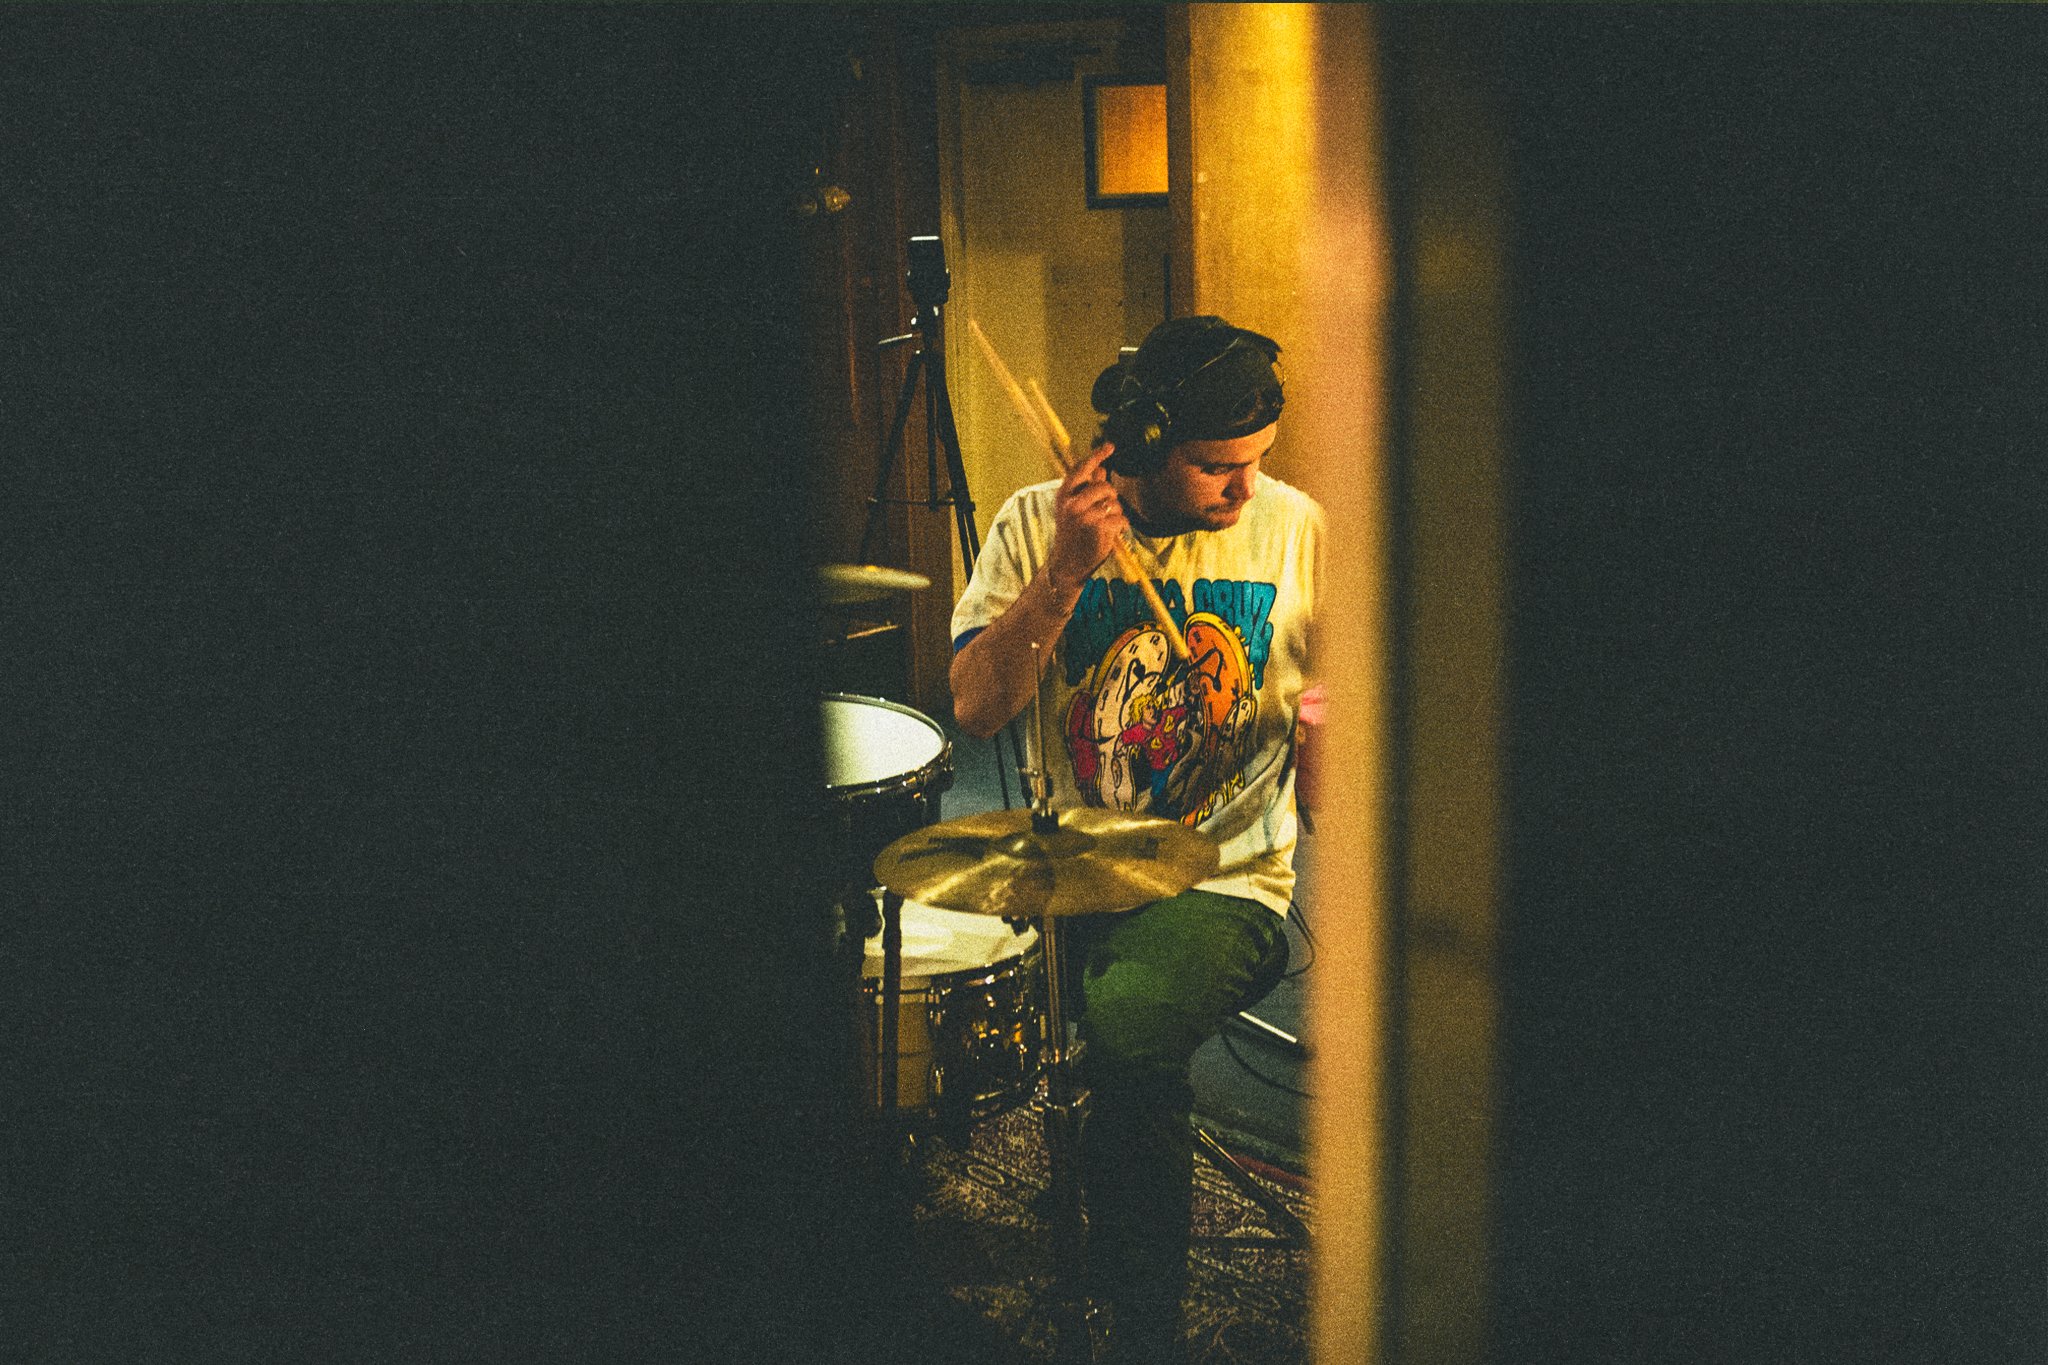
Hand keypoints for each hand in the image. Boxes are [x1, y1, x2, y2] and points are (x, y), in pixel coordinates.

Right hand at [1046, 441, 1127, 592]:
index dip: (1096, 455)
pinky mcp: (1097, 527)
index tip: (1111, 446)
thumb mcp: (1074, 509)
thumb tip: (1101, 469)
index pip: (1081, 469)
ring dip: (1116, 514)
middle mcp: (1071, 502)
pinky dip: (1121, 526)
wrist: (1066, 565)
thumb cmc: (1073, 535)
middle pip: (1104, 486)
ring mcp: (1083, 515)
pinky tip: (1112, 533)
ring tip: (1105, 525)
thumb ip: (1086, 489)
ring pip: (1114, 503)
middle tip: (1104, 512)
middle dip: (1110, 497)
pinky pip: (1121, 518)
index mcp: (1063, 494)